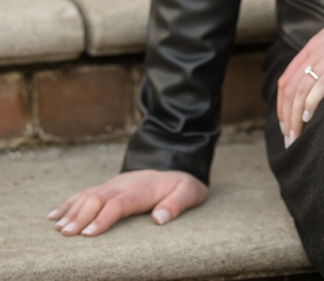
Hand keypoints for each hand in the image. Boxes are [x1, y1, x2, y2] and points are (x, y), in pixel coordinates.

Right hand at [49, 169, 205, 236]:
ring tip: (58, 228)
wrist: (179, 166)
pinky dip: (69, 203)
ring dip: (72, 211)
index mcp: (145, 187)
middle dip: (81, 216)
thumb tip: (159, 219)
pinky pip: (86, 192)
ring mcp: (116, 182)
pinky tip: (54, 215)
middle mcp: (126, 183)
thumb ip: (177, 204)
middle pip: (99, 198)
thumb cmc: (184, 187)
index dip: (103, 218)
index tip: (88, 234)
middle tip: (66, 234)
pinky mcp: (109, 185)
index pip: (120, 202)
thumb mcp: (191, 193)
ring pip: (89, 195)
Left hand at [277, 0, 323, 145]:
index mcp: (315, 45)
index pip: (287, 78)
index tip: (285, 121)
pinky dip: (311, 103)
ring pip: (300, 91)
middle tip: (289, 138)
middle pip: (289, 89)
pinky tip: (310, 117)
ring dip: (295, 117)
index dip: (281, 104)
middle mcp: (317, 50)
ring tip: (296, 136)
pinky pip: (321, 85)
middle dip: (285, 117)